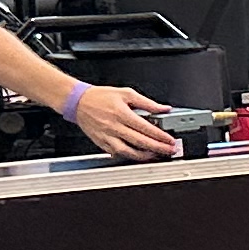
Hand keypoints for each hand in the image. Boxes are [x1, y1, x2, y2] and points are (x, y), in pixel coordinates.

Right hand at [65, 83, 180, 162]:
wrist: (77, 102)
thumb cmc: (100, 97)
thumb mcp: (126, 93)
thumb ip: (146, 102)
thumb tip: (163, 108)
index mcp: (121, 114)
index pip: (145, 128)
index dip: (160, 135)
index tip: (170, 139)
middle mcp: (114, 127)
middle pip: (139, 141)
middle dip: (158, 148)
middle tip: (170, 150)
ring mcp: (106, 136)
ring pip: (128, 151)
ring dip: (144, 156)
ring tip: (156, 155)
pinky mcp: (101, 142)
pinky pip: (116, 153)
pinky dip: (128, 156)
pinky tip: (138, 155)